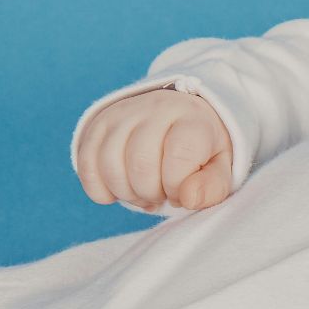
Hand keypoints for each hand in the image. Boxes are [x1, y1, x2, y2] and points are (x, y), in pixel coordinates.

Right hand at [76, 88, 233, 210]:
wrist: (179, 113)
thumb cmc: (202, 148)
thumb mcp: (221, 166)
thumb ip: (212, 186)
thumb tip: (188, 199)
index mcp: (192, 118)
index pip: (178, 158)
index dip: (177, 187)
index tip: (183, 192)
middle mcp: (155, 109)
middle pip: (140, 164)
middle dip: (151, 193)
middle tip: (162, 194)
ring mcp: (121, 114)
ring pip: (109, 164)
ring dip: (126, 193)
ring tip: (143, 193)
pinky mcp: (97, 124)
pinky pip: (86, 164)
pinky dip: (100, 190)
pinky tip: (119, 191)